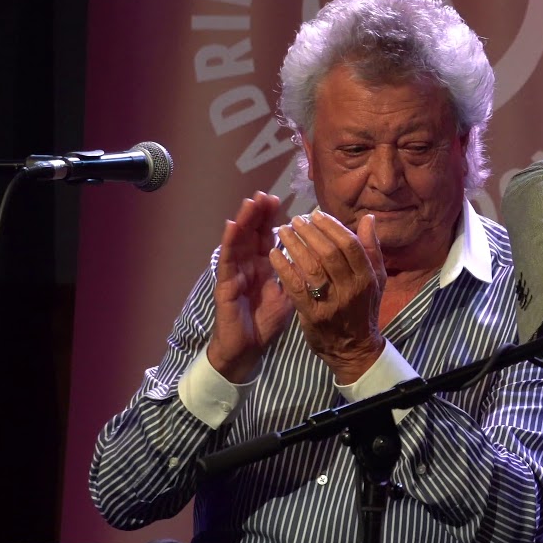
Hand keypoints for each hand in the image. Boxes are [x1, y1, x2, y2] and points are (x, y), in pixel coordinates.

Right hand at [207, 192, 294, 382]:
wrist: (249, 347)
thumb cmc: (266, 321)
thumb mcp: (289, 294)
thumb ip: (297, 274)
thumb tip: (317, 256)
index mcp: (264, 266)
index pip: (268, 237)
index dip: (272, 219)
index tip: (280, 200)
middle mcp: (248, 266)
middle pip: (252, 234)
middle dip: (258, 214)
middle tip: (265, 194)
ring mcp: (235, 273)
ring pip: (239, 242)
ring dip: (244, 221)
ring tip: (250, 202)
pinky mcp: (225, 285)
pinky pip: (227, 261)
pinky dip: (229, 242)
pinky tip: (232, 226)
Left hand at [269, 210, 387, 383]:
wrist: (354, 348)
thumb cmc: (363, 308)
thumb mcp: (376, 279)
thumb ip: (372, 249)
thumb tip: (368, 219)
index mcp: (367, 277)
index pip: (349, 245)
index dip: (332, 226)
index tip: (316, 214)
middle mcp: (351, 289)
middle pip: (329, 253)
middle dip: (310, 232)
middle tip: (296, 220)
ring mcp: (332, 303)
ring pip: (311, 267)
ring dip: (295, 245)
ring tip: (283, 230)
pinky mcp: (313, 315)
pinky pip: (295, 286)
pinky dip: (283, 267)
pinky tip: (274, 254)